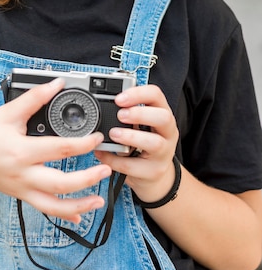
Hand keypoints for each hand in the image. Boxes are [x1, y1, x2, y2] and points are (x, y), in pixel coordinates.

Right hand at [0, 78, 111, 222]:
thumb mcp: (7, 112)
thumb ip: (34, 98)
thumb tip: (57, 83)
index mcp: (21, 151)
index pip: (59, 150)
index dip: (83, 144)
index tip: (97, 137)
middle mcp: (23, 174)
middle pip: (60, 184)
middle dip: (87, 179)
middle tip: (105, 169)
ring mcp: (22, 189)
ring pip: (54, 206)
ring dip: (79, 205)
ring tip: (99, 199)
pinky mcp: (21, 195)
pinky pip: (44, 209)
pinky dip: (63, 214)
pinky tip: (79, 215)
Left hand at [95, 84, 178, 203]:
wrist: (155, 175)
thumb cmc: (143, 142)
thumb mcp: (140, 124)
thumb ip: (127, 113)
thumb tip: (101, 104)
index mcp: (162, 113)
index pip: (156, 95)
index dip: (138, 93)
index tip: (118, 99)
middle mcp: (168, 132)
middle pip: (163, 117)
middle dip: (140, 114)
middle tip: (120, 115)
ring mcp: (164, 153)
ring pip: (155, 143)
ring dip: (131, 137)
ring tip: (114, 134)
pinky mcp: (154, 171)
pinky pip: (134, 166)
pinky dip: (115, 160)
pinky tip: (103, 154)